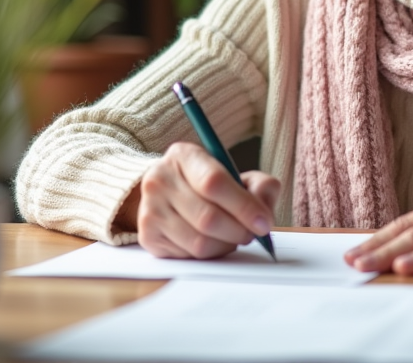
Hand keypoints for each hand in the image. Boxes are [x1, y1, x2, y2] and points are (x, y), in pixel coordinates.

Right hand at [122, 142, 280, 259]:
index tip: (264, 222)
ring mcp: (150, 209)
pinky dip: (209, 254)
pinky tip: (212, 241)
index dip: (244, 206)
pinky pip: (188, 256)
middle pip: (208, 217)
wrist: (169, 195)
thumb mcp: (237, 175)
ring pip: (199, 242)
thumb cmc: (209, 185)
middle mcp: (160, 179)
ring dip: (226, 246)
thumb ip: (260, 186)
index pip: (214, 182)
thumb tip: (264, 214)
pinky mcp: (148, 236)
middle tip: (252, 234)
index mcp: (183, 155)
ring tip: (232, 236)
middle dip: (239, 231)